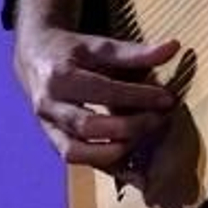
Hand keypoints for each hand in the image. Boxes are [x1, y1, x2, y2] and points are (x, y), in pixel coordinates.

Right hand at [14, 19, 181, 182]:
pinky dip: (102, 163)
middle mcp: (48, 104)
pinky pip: (75, 159)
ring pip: (75, 151)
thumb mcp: (99, 44)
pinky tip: (129, 162)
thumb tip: (173, 47)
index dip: (138, 96)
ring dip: (113, 151)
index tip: (166, 99)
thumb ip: (134, 51)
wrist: (34, 56)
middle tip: (158, 120)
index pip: (104, 91)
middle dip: (128, 127)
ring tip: (144, 139)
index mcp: (60, 75)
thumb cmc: (71, 49)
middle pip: (89, 126)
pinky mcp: (50, 140)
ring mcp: (46, 126)